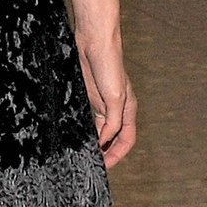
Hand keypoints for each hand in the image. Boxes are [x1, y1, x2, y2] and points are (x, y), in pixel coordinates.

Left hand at [76, 33, 136, 168]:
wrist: (93, 40)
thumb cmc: (109, 64)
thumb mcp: (114, 97)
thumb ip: (112, 122)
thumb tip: (105, 141)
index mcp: (128, 109)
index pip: (127, 140)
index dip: (118, 155)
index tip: (105, 166)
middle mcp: (116, 108)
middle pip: (114, 137)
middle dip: (107, 151)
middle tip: (94, 164)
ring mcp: (102, 101)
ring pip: (101, 129)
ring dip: (96, 141)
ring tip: (86, 153)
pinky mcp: (89, 94)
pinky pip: (90, 117)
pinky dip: (87, 128)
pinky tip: (78, 134)